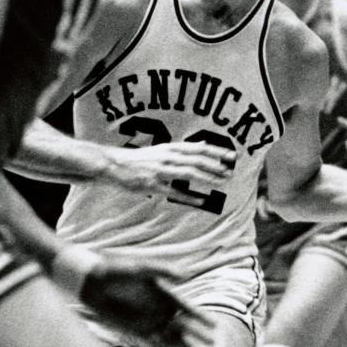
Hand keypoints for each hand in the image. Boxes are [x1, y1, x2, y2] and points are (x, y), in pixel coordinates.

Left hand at [79, 261, 214, 346]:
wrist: (93, 283)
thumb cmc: (117, 271)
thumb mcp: (141, 269)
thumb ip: (162, 271)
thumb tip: (185, 275)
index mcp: (164, 294)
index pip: (187, 308)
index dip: (200, 316)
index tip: (214, 325)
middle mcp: (159, 309)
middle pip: (183, 325)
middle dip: (198, 334)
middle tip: (213, 344)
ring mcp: (149, 321)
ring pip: (172, 336)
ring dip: (186, 345)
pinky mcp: (137, 331)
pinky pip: (155, 343)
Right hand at [106, 141, 234, 192]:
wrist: (114, 164)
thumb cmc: (140, 159)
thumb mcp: (162, 149)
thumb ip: (182, 150)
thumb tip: (204, 146)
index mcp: (170, 148)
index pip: (198, 148)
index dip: (216, 152)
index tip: (232, 156)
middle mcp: (167, 157)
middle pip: (196, 160)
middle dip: (215, 166)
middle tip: (230, 172)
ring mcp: (160, 171)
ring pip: (188, 172)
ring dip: (207, 177)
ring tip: (221, 182)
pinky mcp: (153, 185)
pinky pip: (173, 192)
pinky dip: (188, 196)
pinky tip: (201, 200)